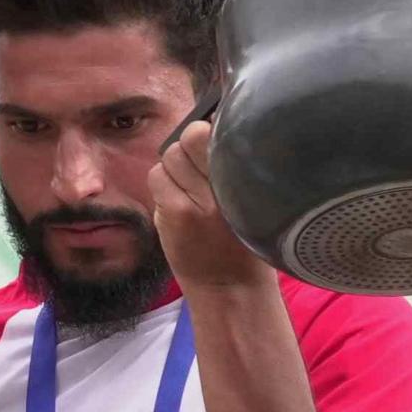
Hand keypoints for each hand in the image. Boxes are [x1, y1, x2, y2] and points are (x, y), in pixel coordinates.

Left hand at [151, 119, 274, 298]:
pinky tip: (177, 199)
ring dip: (175, 165)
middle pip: (191, 137)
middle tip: (199, 164)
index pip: (219, 131)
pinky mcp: (174, 215)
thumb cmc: (244, 239)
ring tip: (189, 185)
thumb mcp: (255, 199)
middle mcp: (225, 187)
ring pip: (170, 156)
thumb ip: (234, 165)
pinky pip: (157, 177)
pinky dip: (163, 183)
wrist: (230, 288)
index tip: (213, 138)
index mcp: (250, 179)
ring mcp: (197, 201)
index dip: (210, 128)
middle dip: (191, 144)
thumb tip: (209, 123)